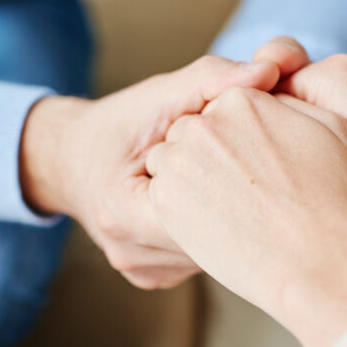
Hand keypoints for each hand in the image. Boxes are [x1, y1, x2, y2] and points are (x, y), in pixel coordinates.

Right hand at [20, 40, 307, 288]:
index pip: (205, 210)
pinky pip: (199, 260)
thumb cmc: (121, 126)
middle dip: (242, 205)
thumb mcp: (160, 95)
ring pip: (212, 255)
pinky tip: (218, 210)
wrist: (74, 162)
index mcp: (122, 211)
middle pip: (213, 241)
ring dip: (231, 223)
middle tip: (267, 176)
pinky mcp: (152, 278)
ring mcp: (142, 271)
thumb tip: (272, 68)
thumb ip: (213, 81)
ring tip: (240, 190)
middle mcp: (130, 252)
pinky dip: (215, 235)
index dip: (243, 182)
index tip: (270, 159)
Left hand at [146, 88, 346, 346]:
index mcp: (243, 100)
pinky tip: (213, 225)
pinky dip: (180, 208)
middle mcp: (204, 124)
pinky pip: (162, 196)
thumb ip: (290, 105)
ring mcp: (180, 163)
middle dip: (209, 155)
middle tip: (239, 191)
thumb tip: (269, 98)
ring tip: (227, 209)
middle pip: (192, 133)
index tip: (252, 166)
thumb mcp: (333, 130)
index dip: (238, 140)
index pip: (223, 110)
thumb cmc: (337, 202)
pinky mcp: (164, 202)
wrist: (319, 263)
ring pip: (171, 163)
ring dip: (190, 179)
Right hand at [280, 55, 346, 274]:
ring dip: (318, 126)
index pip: (275, 85)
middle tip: (287, 163)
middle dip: (291, 122)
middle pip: (302, 90)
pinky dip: (346, 129)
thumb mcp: (324, 163)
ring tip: (318, 166)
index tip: (265, 154)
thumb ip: (289, 132)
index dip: (264, 120)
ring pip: (330, 100)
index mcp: (338, 77)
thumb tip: (267, 126)